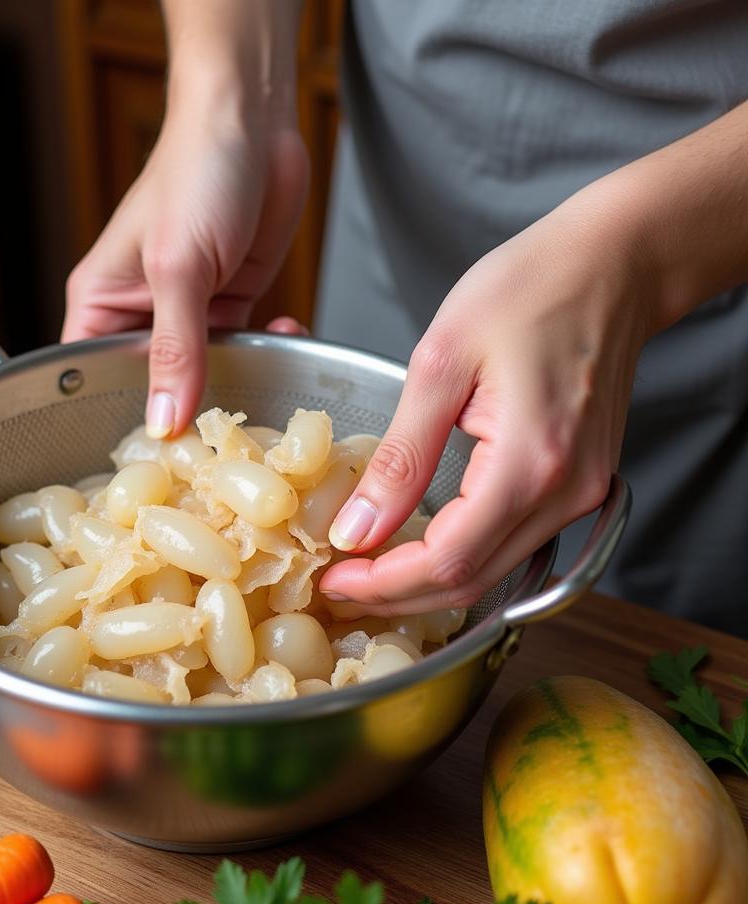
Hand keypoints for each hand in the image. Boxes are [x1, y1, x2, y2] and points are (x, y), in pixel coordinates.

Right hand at [62, 104, 307, 439]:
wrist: (253, 121)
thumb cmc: (195, 173)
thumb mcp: (178, 267)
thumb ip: (176, 349)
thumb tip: (166, 422)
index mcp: (101, 305)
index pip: (92, 381)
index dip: (115, 421)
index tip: (150, 462)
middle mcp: (140, 315)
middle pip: (153, 388)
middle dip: (186, 412)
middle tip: (216, 447)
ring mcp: (189, 312)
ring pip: (205, 373)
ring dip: (236, 382)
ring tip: (261, 401)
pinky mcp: (232, 303)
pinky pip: (247, 346)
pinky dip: (271, 348)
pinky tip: (288, 334)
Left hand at [319, 192, 650, 613]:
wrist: (613, 265)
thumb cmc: (530, 289)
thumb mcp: (441, 362)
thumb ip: (401, 457)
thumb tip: (357, 529)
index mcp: (530, 461)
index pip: (447, 562)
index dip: (383, 584)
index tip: (334, 579)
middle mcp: (566, 494)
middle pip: (471, 583)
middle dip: (397, 595)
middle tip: (340, 584)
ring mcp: (580, 496)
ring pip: (493, 574)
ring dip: (426, 584)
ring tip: (368, 570)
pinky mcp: (579, 488)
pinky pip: (514, 546)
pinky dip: (461, 558)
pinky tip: (419, 546)